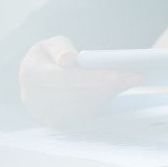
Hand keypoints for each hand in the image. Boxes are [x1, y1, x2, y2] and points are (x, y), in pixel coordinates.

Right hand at [18, 36, 141, 126]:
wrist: (38, 74)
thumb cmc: (49, 55)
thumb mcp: (52, 43)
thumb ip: (61, 48)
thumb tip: (68, 59)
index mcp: (31, 75)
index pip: (66, 78)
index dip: (93, 77)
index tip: (118, 75)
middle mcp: (35, 99)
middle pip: (79, 95)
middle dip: (108, 85)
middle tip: (135, 76)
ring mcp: (46, 114)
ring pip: (85, 106)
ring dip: (110, 94)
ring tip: (131, 79)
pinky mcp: (58, 122)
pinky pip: (85, 114)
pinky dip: (104, 100)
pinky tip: (119, 88)